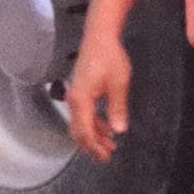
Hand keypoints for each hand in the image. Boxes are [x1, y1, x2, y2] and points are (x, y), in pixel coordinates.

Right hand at [65, 28, 132, 162]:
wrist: (99, 37)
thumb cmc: (109, 57)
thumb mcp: (118, 83)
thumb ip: (117, 108)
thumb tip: (119, 130)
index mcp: (80, 100)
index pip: (84, 131)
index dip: (94, 146)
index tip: (105, 156)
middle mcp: (74, 100)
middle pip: (79, 130)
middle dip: (92, 145)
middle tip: (106, 157)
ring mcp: (75, 96)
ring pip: (81, 123)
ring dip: (94, 135)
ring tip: (109, 145)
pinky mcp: (80, 92)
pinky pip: (84, 114)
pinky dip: (94, 124)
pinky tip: (107, 128)